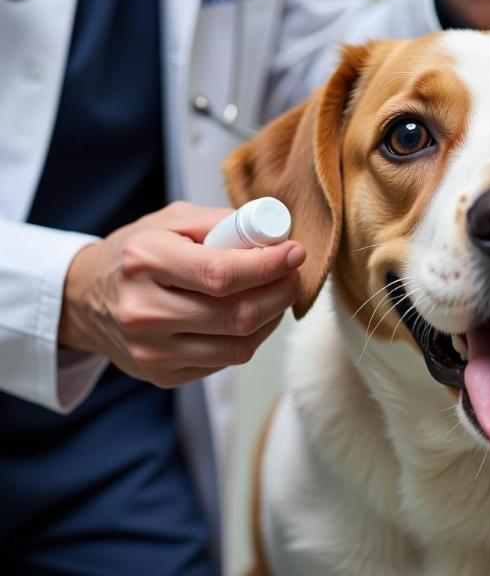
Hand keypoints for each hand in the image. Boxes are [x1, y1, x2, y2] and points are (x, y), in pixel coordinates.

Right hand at [60, 201, 305, 387]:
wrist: (86, 298)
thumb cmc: (138, 252)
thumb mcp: (171, 220)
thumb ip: (222, 223)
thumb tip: (275, 235)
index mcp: (144, 260)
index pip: (221, 273)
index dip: (269, 266)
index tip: (296, 253)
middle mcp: (143, 310)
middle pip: (236, 315)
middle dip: (280, 293)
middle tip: (293, 275)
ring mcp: (150, 350)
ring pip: (238, 346)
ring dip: (272, 318)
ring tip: (276, 294)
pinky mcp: (161, 375)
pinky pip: (225, 362)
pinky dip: (250, 338)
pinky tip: (250, 316)